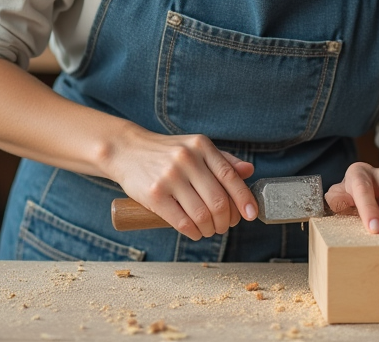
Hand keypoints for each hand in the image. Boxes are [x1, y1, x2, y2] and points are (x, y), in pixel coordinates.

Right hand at [103, 125, 255, 239]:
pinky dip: (194, 232)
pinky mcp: (154, 195)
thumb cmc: (166, 152)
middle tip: (224, 226)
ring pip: (202, 215)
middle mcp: (187, 159)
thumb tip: (249, 171)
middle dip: (226, 221)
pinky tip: (195, 232)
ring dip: (210, 229)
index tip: (252, 214)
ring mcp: (170, 177)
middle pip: (218, 201)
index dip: (244, 199)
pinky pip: (182, 222)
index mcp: (201, 146)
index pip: (230, 176)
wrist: (126, 150)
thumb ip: (223, 160)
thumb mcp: (195, 148)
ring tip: (209, 230)